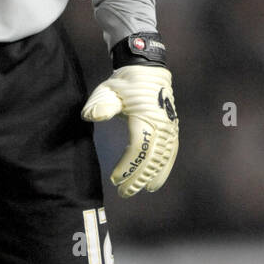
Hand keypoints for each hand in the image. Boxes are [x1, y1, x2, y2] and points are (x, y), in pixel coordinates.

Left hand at [81, 65, 178, 198]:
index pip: (138, 148)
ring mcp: (170, 128)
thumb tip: (91, 116)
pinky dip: (163, 169)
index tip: (114, 179)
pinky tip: (155, 182)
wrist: (147, 70)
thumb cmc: (125, 83)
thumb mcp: (108, 90)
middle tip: (124, 193)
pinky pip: (170, 154)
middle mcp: (162, 125)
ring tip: (140, 191)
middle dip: (138, 178)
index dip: (127, 166)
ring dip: (151, 177)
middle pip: (151, 158)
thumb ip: (101, 105)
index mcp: (146, 117)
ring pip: (163, 159)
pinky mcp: (172, 129)